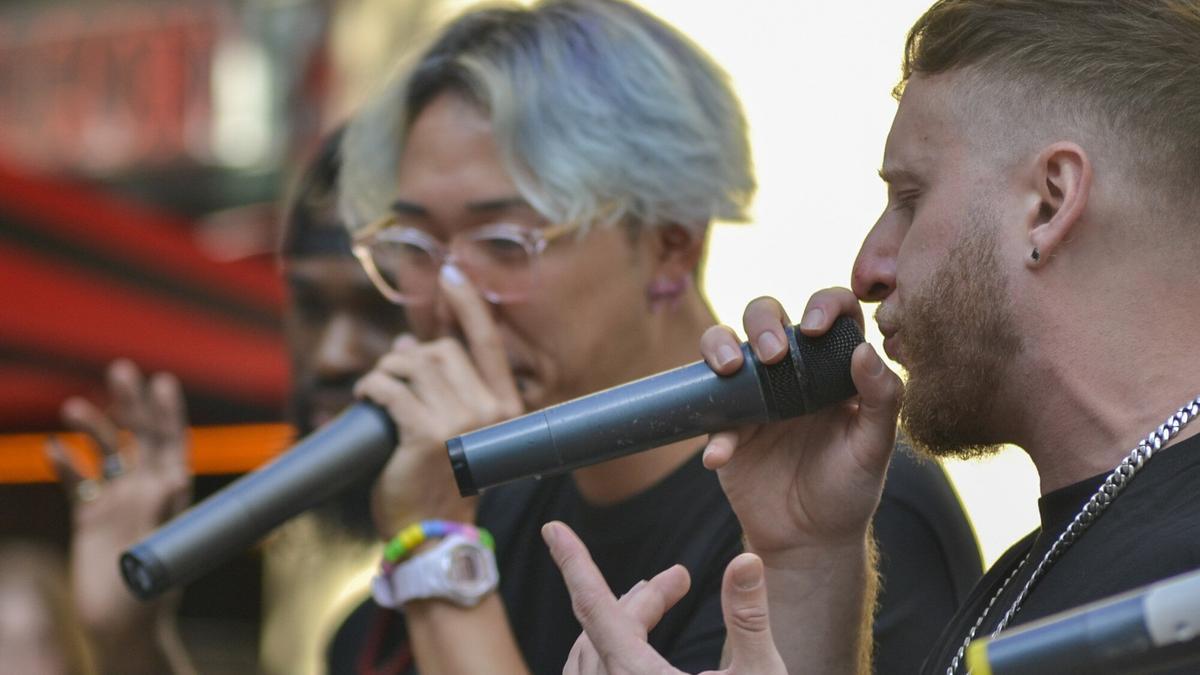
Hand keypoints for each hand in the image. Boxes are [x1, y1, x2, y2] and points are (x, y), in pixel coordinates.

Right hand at [45, 359, 191, 667]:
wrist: (122, 627)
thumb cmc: (149, 594)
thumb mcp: (161, 550)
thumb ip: (165, 513)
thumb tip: (175, 477)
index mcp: (171, 494)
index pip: (172, 443)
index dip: (168, 412)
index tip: (162, 382)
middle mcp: (146, 490)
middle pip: (140, 436)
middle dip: (132, 403)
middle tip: (121, 368)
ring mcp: (118, 501)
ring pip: (106, 452)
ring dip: (94, 427)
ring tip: (74, 407)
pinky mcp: (90, 517)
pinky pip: (78, 481)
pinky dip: (66, 463)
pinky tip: (53, 448)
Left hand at [356, 266, 523, 534]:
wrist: (433, 535)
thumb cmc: (440, 482)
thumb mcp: (452, 430)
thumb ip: (442, 385)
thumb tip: (407, 344)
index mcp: (505, 408)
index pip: (487, 342)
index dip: (468, 304)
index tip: (452, 273)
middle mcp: (489, 411)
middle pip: (442, 350)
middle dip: (410, 356)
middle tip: (392, 376)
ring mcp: (460, 423)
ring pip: (413, 365)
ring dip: (386, 370)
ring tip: (376, 388)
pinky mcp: (426, 435)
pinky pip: (391, 389)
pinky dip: (372, 386)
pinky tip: (364, 398)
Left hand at [543, 521, 785, 674]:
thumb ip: (747, 617)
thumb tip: (745, 559)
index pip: (596, 607)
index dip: (575, 562)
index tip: (553, 529)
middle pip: (607, 628)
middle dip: (643, 597)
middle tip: (681, 578)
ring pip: (594, 657)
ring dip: (621, 624)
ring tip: (654, 603)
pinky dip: (610, 655)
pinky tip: (635, 651)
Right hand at [698, 290, 901, 557]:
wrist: (809, 540)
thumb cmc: (849, 489)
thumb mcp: (874, 447)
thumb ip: (881, 399)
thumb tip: (865, 350)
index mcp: (833, 367)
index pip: (831, 312)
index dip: (824, 304)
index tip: (815, 329)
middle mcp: (790, 371)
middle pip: (766, 314)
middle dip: (763, 321)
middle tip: (772, 355)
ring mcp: (753, 394)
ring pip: (724, 344)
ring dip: (720, 345)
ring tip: (729, 370)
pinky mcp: (726, 425)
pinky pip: (709, 410)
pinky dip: (713, 431)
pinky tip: (722, 456)